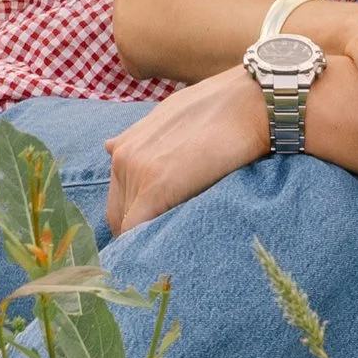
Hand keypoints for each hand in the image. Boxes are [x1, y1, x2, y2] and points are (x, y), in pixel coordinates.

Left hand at [104, 69, 270, 232]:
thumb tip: (109, 147)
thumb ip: (139, 138)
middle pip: (118, 215)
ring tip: (171, 246)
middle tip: (165, 244)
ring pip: (127, 225)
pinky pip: (135, 229)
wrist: (248, 104)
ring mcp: (137, 173)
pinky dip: (144, 245)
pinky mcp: (155, 188)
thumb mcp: (168, 116)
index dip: (134, 217)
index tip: (153, 230)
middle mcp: (122, 158)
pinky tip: (165, 254)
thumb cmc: (218, 109)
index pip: (117, 198)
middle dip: (138, 231)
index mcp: (123, 145)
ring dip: (146, 237)